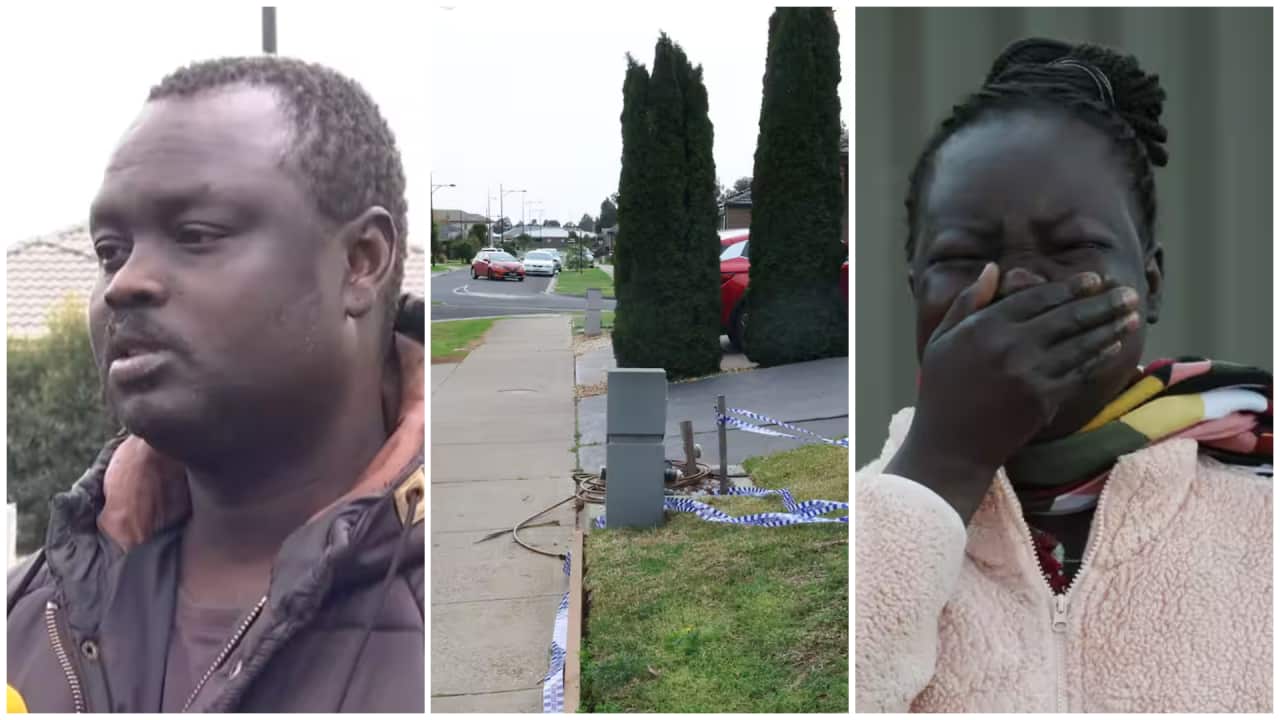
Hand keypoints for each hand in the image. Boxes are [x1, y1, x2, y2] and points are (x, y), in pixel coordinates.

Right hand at [886, 263, 1140, 522]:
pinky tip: (1114, 346)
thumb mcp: (942, 339)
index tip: (1096, 279)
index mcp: (984, 327)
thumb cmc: (942, 390)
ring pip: (1080, 344)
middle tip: (1129, 294)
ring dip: (1111, 328)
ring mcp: (1030, 374)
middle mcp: (1010, 346)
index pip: (1038, 298)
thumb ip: (968, 302)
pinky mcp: (1043, 399)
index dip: (1071, 287)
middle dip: (1103, 304)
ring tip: (1131, 316)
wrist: (949, 446)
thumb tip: (992, 268)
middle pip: (1068, 317)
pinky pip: (1079, 372)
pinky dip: (1100, 357)